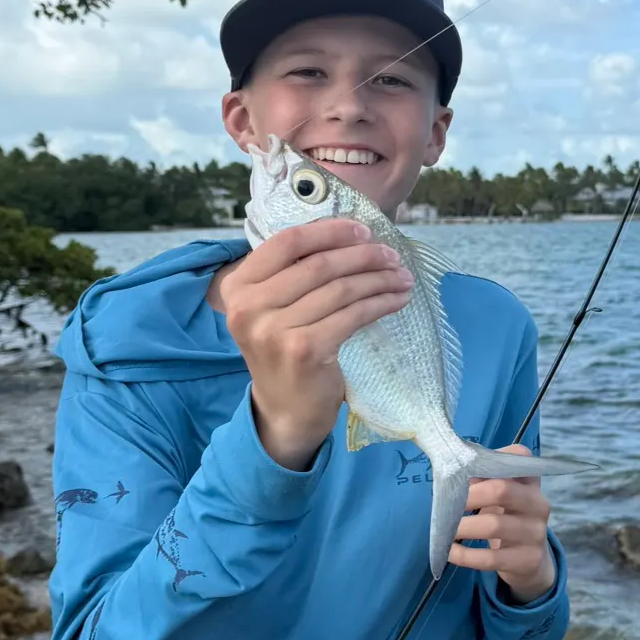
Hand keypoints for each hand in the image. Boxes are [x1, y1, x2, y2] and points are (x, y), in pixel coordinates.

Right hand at [212, 219, 413, 469]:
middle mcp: (248, 306)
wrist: (285, 409)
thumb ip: (292, 271)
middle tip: (392, 255)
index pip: (287, 241)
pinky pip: (352, 315)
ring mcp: (274, 330)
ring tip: (401, 276)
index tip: (363, 230)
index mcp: (238, 286)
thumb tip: (349, 232)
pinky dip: (380, 303)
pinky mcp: (303, 350)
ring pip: (340, 289)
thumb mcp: (273, 306)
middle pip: (319, 264)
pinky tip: (397, 299)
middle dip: (363, 255)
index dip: (329, 231)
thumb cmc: (284, 347)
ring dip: (378, 278)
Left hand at [448, 444, 555, 602]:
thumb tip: (450, 473)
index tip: (462, 472)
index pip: (518, 456)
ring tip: (444, 530)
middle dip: (468, 496)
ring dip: (462, 527)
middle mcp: (538, 504)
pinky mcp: (528, 560)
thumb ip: (480, 480)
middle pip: (500, 490)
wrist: (530, 560)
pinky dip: (465, 555)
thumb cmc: (506, 517)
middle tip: (445, 505)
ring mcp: (536, 533)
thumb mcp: (499, 496)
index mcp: (530, 481)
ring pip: (493, 526)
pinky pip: (491, 558)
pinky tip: (450, 551)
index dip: (487, 461)